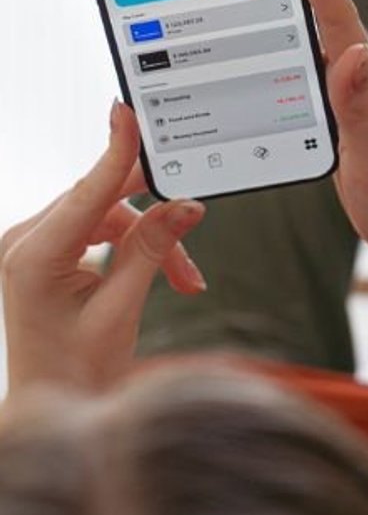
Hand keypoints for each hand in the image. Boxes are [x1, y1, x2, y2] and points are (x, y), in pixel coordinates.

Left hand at [1, 101, 205, 393]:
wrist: (55, 401)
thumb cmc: (80, 368)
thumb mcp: (122, 309)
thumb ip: (152, 250)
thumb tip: (184, 206)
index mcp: (33, 256)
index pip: (86, 192)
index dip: (114, 152)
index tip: (126, 113)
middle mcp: (25, 243)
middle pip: (102, 202)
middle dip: (154, 220)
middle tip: (195, 222)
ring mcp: (33, 247)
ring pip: (108, 217)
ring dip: (152, 242)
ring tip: (185, 280)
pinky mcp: (47, 254)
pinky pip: (99, 232)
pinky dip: (135, 249)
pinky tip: (164, 276)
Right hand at [290, 0, 367, 268]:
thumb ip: (362, 109)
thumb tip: (353, 53)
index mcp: (367, 84)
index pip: (336, 14)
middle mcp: (359, 84)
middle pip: (319, 16)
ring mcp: (350, 103)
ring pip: (310, 44)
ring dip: (284, 6)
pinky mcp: (340, 126)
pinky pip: (303, 78)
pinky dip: (280, 54)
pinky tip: (257, 53)